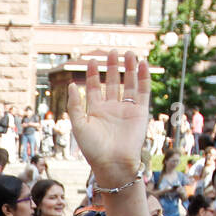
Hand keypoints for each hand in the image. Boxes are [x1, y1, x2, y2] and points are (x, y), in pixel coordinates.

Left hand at [67, 51, 150, 182]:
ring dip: (129, 69)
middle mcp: (111, 109)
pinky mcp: (140, 113)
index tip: (90, 60)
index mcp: (96, 111)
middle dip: (112, 67)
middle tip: (112, 52)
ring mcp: (126, 110)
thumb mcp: (79, 125)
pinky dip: (143, 78)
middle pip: (112, 82)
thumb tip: (71, 85)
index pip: (94, 87)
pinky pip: (143, 92)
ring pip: (129, 84)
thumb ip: (75, 105)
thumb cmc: (93, 148)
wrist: (113, 163)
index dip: (92, 74)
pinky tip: (142, 64)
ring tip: (129, 53)